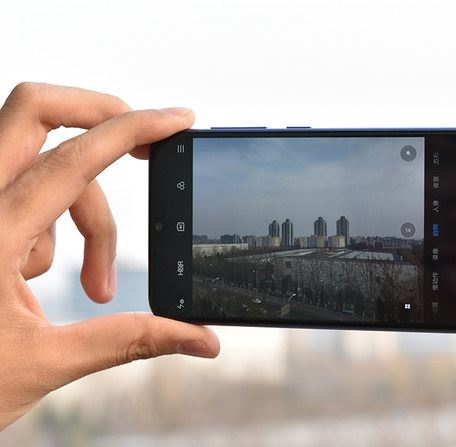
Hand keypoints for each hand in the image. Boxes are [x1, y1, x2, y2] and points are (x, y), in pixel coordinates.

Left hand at [0, 83, 219, 429]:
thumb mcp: (45, 364)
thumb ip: (129, 341)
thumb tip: (201, 339)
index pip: (74, 159)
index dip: (134, 130)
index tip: (178, 120)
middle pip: (36, 112)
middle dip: (101, 118)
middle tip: (146, 150)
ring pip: (45, 170)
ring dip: (87, 218)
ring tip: (96, 290)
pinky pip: (28, 201)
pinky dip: (54, 234)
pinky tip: (36, 285)